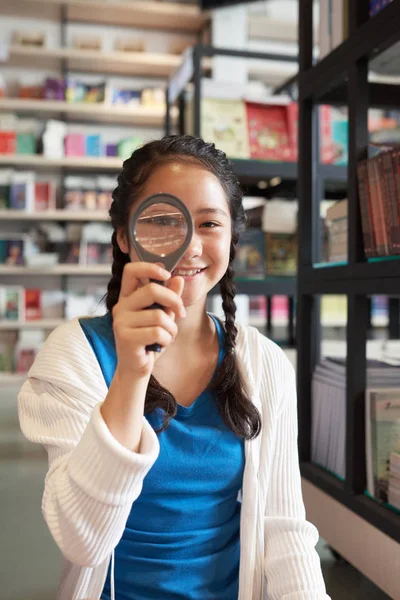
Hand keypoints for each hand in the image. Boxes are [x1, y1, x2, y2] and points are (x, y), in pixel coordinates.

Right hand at [112, 262, 184, 377]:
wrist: (137, 367)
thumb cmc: (150, 340)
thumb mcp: (163, 315)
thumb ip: (169, 297)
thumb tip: (178, 278)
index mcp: (128, 297)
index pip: (131, 270)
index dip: (150, 267)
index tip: (167, 275)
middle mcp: (121, 306)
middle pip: (152, 290)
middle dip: (173, 300)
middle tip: (181, 313)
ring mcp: (121, 321)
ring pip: (158, 315)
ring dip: (171, 328)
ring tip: (167, 336)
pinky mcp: (125, 337)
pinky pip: (157, 332)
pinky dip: (166, 339)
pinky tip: (160, 345)